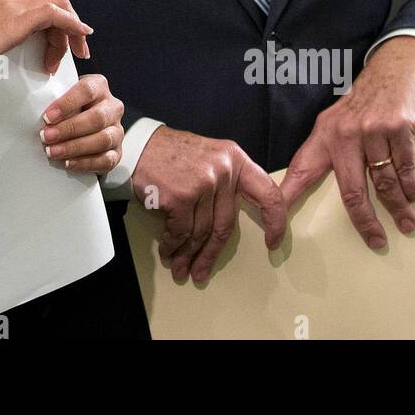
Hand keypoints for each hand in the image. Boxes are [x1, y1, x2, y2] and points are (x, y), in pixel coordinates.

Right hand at [0, 0, 91, 72]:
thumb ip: (1, 33)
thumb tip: (13, 48)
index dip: (54, 19)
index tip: (57, 41)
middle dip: (66, 24)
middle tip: (71, 49)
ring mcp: (14, 0)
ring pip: (57, 6)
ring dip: (68, 31)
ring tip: (70, 54)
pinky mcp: (21, 14)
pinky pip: (58, 14)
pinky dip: (72, 25)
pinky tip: (79, 37)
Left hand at [39, 74, 123, 172]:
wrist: (85, 123)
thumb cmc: (70, 106)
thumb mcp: (63, 95)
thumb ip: (53, 96)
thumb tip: (31, 106)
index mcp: (98, 86)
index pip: (86, 91)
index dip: (66, 104)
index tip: (47, 117)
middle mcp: (112, 107)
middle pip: (96, 118)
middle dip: (69, 129)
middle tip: (46, 137)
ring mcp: (117, 130)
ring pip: (103, 139)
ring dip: (75, 147)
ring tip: (53, 152)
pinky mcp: (117, 152)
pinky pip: (106, 160)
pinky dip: (85, 162)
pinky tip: (67, 162)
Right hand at [130, 127, 285, 283]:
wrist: (138, 145)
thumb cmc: (172, 154)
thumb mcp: (210, 156)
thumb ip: (227, 182)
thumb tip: (232, 222)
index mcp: (235, 159)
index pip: (268, 193)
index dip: (276, 221)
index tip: (273, 242)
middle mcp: (223, 170)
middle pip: (225, 224)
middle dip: (211, 253)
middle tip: (201, 270)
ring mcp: (203, 183)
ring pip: (200, 232)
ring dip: (187, 253)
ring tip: (179, 265)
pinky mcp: (181, 196)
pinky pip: (180, 232)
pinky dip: (172, 245)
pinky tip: (167, 251)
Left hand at [277, 35, 414, 248]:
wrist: (397, 68)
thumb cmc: (367, 101)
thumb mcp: (339, 121)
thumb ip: (333, 151)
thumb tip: (327, 190)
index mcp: (324, 135)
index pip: (300, 171)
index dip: (287, 200)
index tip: (276, 231)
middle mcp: (344, 133)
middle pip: (351, 190)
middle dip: (364, 221)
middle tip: (376, 241)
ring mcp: (371, 130)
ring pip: (384, 182)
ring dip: (398, 207)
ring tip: (405, 223)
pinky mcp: (398, 128)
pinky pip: (405, 167)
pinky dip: (411, 186)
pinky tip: (413, 196)